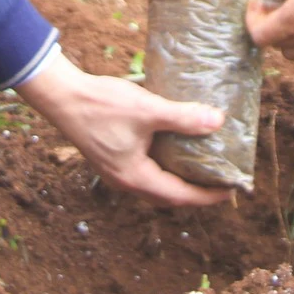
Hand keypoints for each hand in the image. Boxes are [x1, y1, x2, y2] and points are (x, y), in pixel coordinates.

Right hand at [15, 50, 232, 206]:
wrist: (63, 96)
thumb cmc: (102, 105)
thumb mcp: (148, 110)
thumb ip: (183, 117)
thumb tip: (218, 122)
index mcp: (135, 178)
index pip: (180, 196)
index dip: (208, 196)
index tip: (230, 190)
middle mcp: (126, 181)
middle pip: (168, 196)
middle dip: (196, 191)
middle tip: (220, 179)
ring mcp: (117, 171)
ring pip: (156, 184)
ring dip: (179, 178)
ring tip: (202, 164)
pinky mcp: (112, 157)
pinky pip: (146, 170)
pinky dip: (165, 165)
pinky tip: (174, 146)